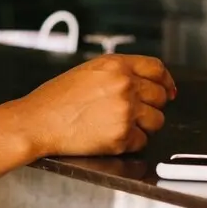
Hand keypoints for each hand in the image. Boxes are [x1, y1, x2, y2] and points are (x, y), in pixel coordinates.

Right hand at [13, 54, 175, 157]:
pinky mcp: (122, 136)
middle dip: (152, 105)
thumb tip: (148, 82)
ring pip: (158, 120)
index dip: (166, 80)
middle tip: (134, 111)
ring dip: (144, 124)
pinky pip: (142, 141)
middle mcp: (124, 85)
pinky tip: (109, 135)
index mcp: (116, 65)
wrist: (37, 122)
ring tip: (118, 124)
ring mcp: (125, 111)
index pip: (157, 68)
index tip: (168, 90)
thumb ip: (118, 72)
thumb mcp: (88, 72)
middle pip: (161, 95)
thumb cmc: (55, 99)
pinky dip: (131, 142)